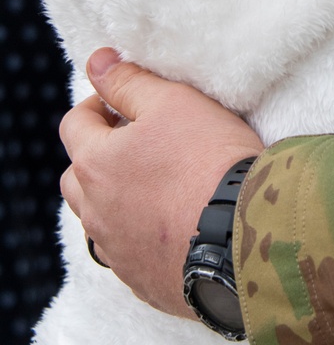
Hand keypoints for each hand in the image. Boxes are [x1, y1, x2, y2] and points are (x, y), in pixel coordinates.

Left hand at [60, 49, 263, 317]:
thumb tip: (98, 62)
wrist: (247, 235)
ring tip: (158, 187)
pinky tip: (175, 225)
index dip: (98, 105)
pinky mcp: (145, 282)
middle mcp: (96, 212)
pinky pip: (131, 254)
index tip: (124, 103)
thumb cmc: (211, 162)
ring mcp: (119, 252)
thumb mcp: (174, 103)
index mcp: (96, 164)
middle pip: (78, 178)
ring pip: (100, 219)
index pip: (75, 125)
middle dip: (99, 156)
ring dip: (117, 199)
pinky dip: (143, 236)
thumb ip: (130, 82)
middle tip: (139, 144)